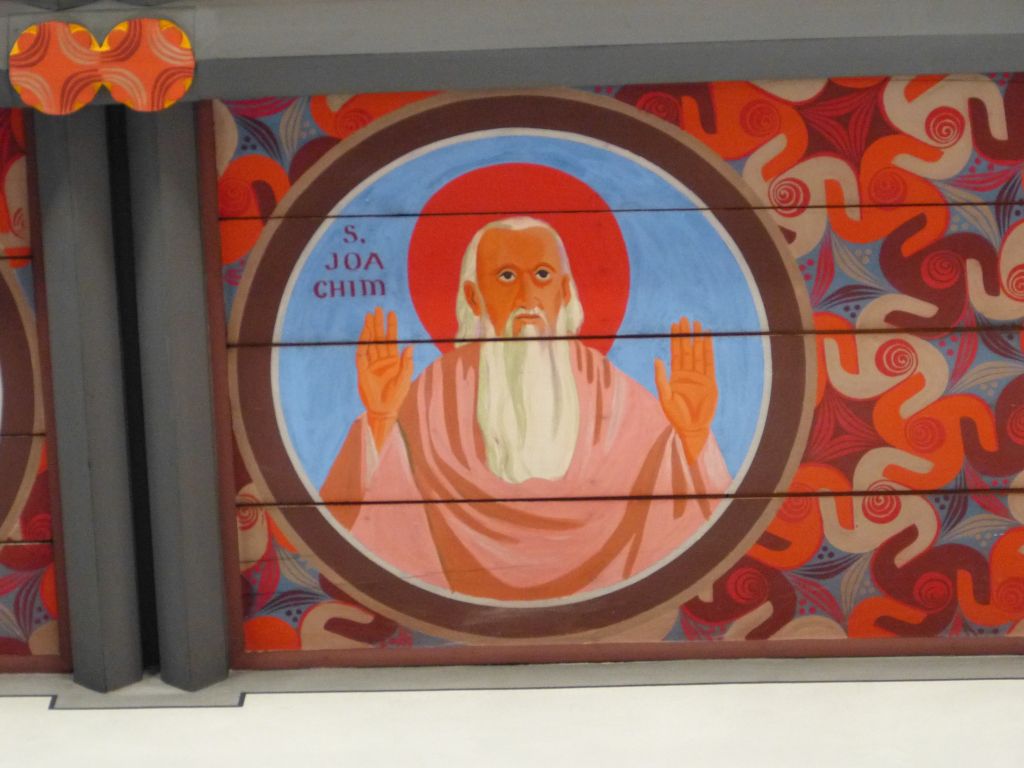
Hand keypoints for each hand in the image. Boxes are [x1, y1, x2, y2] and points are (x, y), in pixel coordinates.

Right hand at [356, 307, 413, 449]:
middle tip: (377, 309)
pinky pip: (361, 355)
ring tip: (368, 317)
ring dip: (369, 330)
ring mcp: (371, 364)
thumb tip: (410, 346)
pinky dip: (362, 344)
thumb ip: (407, 363)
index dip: (391, 326)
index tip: (391, 313)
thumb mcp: (405, 379)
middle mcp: (382, 360)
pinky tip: (364, 334)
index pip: (392, 340)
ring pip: (370, 343)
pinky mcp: (362, 371)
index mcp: (393, 360)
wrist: (384, 409)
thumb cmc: (396, 396)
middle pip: (379, 338)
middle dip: (378, 323)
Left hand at [654, 317, 718, 462]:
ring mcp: (700, 377)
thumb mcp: (665, 397)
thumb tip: (657, 359)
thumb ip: (661, 378)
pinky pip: (709, 363)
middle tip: (685, 318)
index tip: (674, 326)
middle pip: (687, 349)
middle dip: (686, 335)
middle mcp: (688, 374)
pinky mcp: (710, 382)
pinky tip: (707, 339)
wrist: (691, 428)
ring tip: (698, 324)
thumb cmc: (676, 415)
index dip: (675, 340)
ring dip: (698, 339)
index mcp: (676, 376)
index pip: (676, 353)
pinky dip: (708, 350)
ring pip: (699, 353)